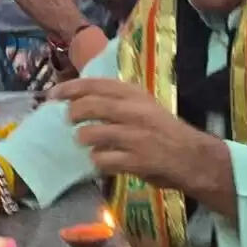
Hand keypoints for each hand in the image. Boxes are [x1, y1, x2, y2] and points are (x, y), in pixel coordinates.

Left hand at [49, 78, 198, 188]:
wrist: (192, 157)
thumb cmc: (163, 129)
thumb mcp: (143, 105)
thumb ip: (117, 101)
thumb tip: (81, 99)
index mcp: (134, 94)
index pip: (95, 84)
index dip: (70, 88)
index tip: (53, 94)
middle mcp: (133, 111)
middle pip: (90, 106)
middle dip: (73, 113)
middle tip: (68, 120)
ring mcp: (134, 136)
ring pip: (91, 134)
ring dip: (83, 139)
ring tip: (85, 141)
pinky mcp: (136, 160)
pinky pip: (103, 160)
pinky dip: (97, 161)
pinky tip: (102, 161)